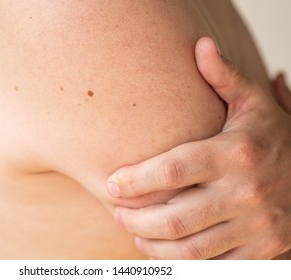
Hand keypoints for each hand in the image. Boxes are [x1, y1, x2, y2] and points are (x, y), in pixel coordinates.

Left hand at [106, 37, 290, 258]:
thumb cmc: (275, 137)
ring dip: (153, 244)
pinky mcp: (262, 251)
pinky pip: (212, 266)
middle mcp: (246, 193)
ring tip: (135, 233)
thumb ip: (226, 78)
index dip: (136, 180)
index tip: (113, 183)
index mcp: (237, 153)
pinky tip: (165, 250)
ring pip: (190, 249)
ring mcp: (257, 227)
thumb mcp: (254, 104)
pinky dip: (181, 262)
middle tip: (118, 212)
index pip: (173, 170)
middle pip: (175, 217)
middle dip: (135, 219)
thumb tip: (201, 46)